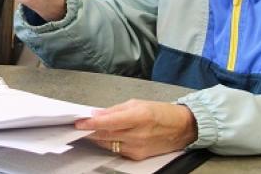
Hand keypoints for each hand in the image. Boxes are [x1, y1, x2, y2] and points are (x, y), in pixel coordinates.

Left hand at [75, 99, 197, 159]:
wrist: (181, 129)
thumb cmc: (161, 112)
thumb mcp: (138, 103)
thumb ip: (115, 110)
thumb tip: (97, 114)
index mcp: (138, 116)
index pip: (109, 122)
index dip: (91, 123)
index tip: (79, 123)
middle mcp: (137, 134)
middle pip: (105, 135)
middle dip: (90, 130)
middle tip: (79, 126)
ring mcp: (137, 147)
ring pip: (108, 144)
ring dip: (97, 137)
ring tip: (89, 130)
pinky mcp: (137, 156)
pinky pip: (117, 150)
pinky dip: (109, 143)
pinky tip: (106, 136)